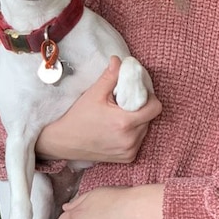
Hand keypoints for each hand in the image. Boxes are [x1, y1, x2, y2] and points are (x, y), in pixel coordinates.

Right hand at [35, 56, 161, 162]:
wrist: (63, 142)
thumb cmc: (78, 117)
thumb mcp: (94, 93)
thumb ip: (110, 75)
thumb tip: (120, 60)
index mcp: (125, 123)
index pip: (155, 107)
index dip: (149, 97)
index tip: (136, 93)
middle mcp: (131, 140)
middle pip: (150, 118)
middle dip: (141, 108)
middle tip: (124, 102)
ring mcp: (129, 151)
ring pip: (145, 129)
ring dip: (137, 121)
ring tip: (119, 115)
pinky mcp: (127, 158)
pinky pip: (138, 140)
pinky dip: (132, 133)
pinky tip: (117, 128)